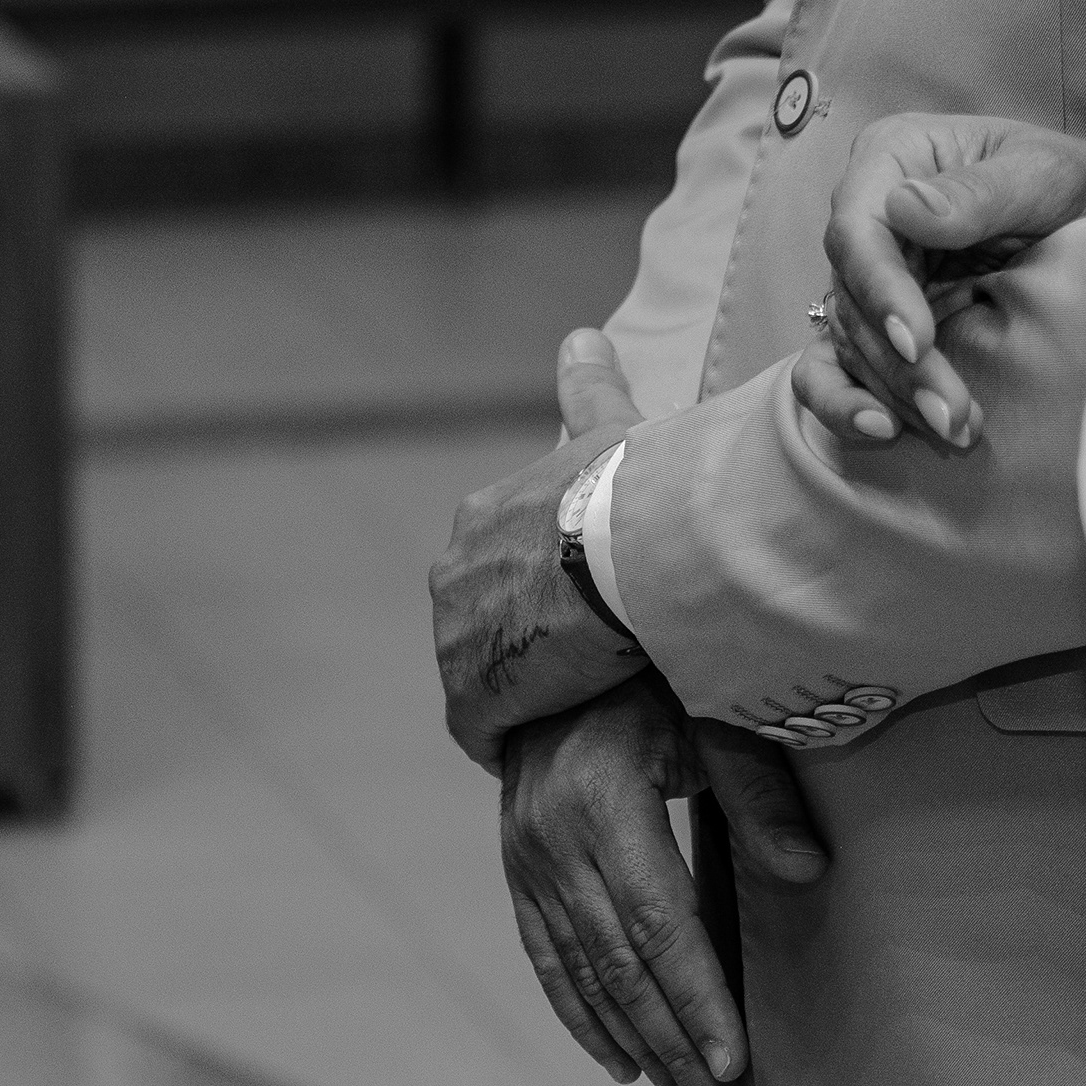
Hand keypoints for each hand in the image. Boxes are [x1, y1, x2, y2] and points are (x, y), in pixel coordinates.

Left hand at [432, 331, 648, 769]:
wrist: (628, 554)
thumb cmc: (632, 491)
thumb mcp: (611, 431)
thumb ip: (590, 389)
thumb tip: (582, 336)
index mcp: (483, 518)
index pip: (497, 562)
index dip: (534, 587)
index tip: (569, 608)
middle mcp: (453, 572)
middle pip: (480, 618)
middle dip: (517, 640)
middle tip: (581, 664)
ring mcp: (456, 637)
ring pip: (480, 674)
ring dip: (514, 693)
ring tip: (568, 713)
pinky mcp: (471, 695)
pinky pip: (480, 728)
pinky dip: (505, 739)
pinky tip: (538, 750)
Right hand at [497, 675, 829, 1085]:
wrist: (560, 646)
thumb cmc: (658, 679)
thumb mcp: (716, 716)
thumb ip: (761, 793)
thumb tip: (810, 872)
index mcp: (603, 799)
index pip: (658, 923)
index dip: (696, 998)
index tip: (735, 1062)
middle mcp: (551, 837)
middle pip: (618, 968)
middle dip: (673, 1047)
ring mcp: (524, 857)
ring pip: (582, 976)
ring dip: (637, 1048)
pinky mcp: (516, 870)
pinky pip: (547, 959)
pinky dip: (583, 1017)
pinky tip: (623, 1065)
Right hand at [789, 114, 1085, 453]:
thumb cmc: (1067, 181)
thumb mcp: (1040, 172)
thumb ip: (978, 191)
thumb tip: (904, 209)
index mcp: (891, 160)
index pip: (860, 232)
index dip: (881, 291)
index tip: (916, 342)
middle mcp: (867, 217)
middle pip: (854, 300)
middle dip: (900, 365)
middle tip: (952, 414)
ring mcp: (868, 273)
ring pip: (851, 343)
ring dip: (895, 395)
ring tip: (953, 431)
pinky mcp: (877, 321)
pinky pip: (836, 366)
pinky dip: (846, 403)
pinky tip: (885, 432)